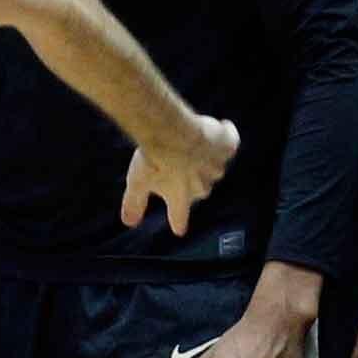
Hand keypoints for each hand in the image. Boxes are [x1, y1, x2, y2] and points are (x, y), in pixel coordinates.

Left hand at [118, 106, 237, 236]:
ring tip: (195, 142)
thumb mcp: (137, 182)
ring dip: (206, 157)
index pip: (179, 215)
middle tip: (178, 161)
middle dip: (191, 178)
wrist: (173, 133)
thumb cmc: (153, 159)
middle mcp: (202, 187)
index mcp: (180, 197)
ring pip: (214, 166)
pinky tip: (222, 127)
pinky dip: (226, 136)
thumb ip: (134, 203)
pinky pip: (229, 143)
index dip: (178, 221)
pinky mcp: (226, 148)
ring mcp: (216, 167)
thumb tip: (128, 222)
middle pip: (199, 188)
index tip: (178, 230)